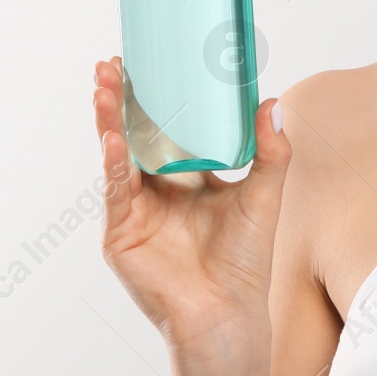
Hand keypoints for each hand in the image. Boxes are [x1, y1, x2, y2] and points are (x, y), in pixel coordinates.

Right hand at [92, 56, 290, 375]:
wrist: (227, 312)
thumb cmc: (244, 262)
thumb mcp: (262, 196)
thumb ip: (270, 152)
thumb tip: (272, 103)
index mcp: (186, 178)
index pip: (164, 128)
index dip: (154, 98)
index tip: (148, 63)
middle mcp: (157, 190)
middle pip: (133, 134)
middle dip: (120, 100)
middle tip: (113, 64)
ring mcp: (135, 210)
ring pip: (117, 155)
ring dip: (109, 121)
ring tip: (104, 86)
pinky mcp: (121, 233)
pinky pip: (115, 190)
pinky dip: (113, 162)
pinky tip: (113, 137)